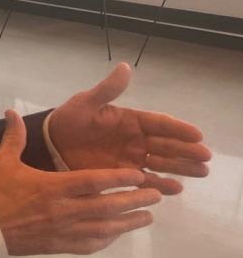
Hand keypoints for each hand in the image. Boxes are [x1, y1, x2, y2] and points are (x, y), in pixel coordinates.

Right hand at [0, 110, 160, 255]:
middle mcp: (64, 210)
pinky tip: (117, 234)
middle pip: (107, 206)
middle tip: (156, 195)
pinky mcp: (59, 246)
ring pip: (105, 228)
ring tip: (148, 217)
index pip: (94, 181)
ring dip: (129, 222)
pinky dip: (108, 239)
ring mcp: (64, 231)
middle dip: (135, 200)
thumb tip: (11, 111)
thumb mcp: (2, 161)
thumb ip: (13, 137)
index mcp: (53, 186)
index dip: (119, 178)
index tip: (139, 175)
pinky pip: (91, 244)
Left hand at [48, 63, 210, 194]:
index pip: (159, 123)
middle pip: (167, 145)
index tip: (197, 134)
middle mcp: (136, 140)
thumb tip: (125, 68)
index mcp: (130, 120)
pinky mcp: (123, 175)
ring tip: (200, 172)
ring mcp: (131, 158)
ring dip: (181, 167)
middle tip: (205, 157)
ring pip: (162, 163)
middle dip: (186, 150)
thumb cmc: (70, 119)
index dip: (178, 128)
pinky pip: (146, 181)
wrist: (51, 143)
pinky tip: (174, 189)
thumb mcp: (86, 102)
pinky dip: (161, 185)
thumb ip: (107, 90)